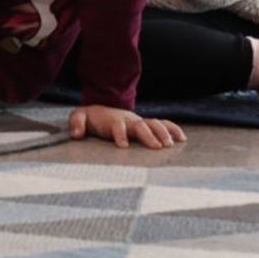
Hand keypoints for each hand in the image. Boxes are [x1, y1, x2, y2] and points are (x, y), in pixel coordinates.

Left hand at [68, 104, 185, 148]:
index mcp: (112, 120)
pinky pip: (163, 124)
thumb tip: (76, 135)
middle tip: (156, 147)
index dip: (119, 134)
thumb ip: (76, 123)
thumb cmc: (91, 118)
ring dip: (163, 133)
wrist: (102, 109)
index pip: (117, 126)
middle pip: (140, 125)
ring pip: (154, 124)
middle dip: (148, 135)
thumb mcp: (79, 117)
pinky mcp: (147, 125)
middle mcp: (129, 120)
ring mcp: (139, 122)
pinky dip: (172, 129)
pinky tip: (182, 138)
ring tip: (170, 145)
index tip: (122, 145)